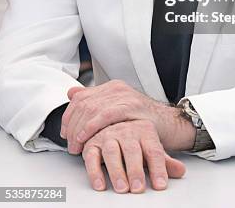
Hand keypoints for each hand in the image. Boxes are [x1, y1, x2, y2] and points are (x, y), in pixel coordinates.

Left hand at [61, 80, 195, 154]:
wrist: (169, 123)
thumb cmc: (142, 121)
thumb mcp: (116, 109)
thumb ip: (94, 101)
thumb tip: (71, 92)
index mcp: (111, 88)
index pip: (80, 98)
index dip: (68, 117)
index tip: (66, 134)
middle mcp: (116, 88)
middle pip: (83, 104)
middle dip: (71, 127)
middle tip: (70, 145)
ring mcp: (124, 96)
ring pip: (91, 109)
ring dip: (79, 130)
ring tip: (77, 147)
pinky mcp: (131, 106)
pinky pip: (105, 114)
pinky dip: (91, 127)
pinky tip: (86, 138)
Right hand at [82, 120, 185, 192]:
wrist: (113, 119)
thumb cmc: (135, 139)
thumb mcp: (151, 148)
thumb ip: (164, 161)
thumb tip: (180, 171)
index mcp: (144, 131)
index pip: (154, 150)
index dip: (158, 168)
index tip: (160, 184)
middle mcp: (126, 131)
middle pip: (132, 151)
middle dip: (135, 170)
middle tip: (138, 188)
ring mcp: (109, 136)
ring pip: (112, 152)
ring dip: (116, 171)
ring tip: (122, 188)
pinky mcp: (93, 144)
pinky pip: (91, 156)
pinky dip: (94, 171)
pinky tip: (100, 185)